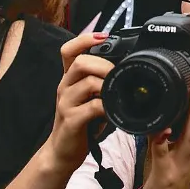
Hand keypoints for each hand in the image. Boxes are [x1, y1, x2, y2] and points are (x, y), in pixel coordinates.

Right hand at [45, 33, 112, 171]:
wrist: (62, 152)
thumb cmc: (81, 123)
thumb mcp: (90, 98)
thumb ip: (102, 83)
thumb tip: (127, 69)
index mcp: (70, 79)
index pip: (69, 50)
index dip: (85, 39)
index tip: (104, 36)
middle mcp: (65, 87)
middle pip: (80, 62)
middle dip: (104, 64)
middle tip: (118, 74)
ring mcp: (66, 103)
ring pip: (87, 82)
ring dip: (107, 84)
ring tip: (117, 92)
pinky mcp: (71, 120)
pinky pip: (91, 107)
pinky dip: (106, 106)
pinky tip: (112, 110)